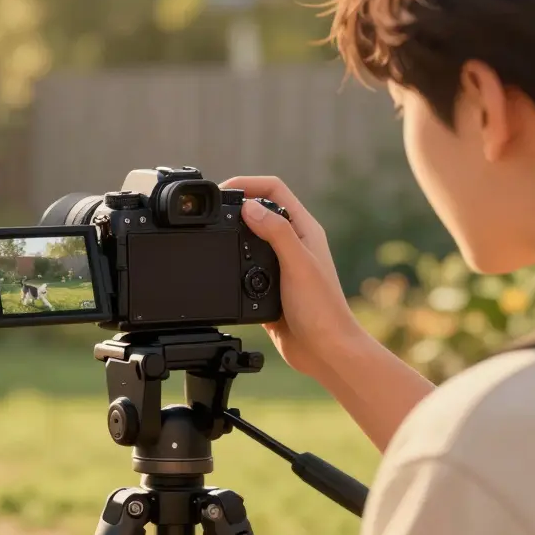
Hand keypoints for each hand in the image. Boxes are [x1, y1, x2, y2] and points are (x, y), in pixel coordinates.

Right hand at [224, 176, 362, 378]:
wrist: (324, 351)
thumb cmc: (322, 310)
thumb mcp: (298, 264)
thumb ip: (276, 232)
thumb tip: (248, 206)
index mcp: (304, 230)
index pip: (274, 190)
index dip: (248, 183)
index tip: (222, 191)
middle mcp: (292, 243)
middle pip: (259, 209)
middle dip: (234, 204)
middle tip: (211, 212)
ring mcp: (279, 265)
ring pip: (248, 237)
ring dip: (231, 233)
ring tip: (212, 235)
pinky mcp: (265, 286)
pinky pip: (242, 266)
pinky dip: (230, 262)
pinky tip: (221, 268)